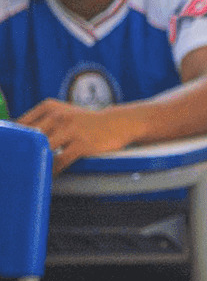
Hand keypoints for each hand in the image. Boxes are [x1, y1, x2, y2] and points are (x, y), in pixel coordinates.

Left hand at [17, 100, 139, 172]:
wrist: (118, 122)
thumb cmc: (86, 122)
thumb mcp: (63, 113)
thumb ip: (42, 122)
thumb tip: (20, 138)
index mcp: (49, 107)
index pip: (21, 124)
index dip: (16, 139)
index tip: (16, 150)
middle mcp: (57, 115)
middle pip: (29, 138)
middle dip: (24, 151)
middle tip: (22, 162)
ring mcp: (70, 129)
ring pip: (43, 149)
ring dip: (38, 161)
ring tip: (35, 169)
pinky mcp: (82, 144)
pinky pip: (60, 161)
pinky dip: (53, 169)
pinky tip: (51, 174)